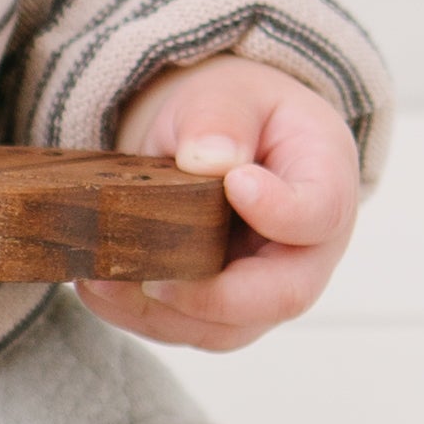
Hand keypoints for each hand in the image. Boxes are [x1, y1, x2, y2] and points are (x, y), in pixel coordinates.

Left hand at [76, 54, 360, 351]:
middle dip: (213, 297)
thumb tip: (209, 160)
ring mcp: (262, 290)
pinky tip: (97, 286)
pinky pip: (183, 328)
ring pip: (224, 328)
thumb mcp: (230, 94)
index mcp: (326, 185)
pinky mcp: (218, 309)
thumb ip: (222, 119)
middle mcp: (304, 252)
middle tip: (153, 278)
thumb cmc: (236, 114)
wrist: (218, 140)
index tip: (235, 184)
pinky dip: (135, 315)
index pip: (318, 216)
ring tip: (104, 281)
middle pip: (279, 296)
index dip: (281, 211)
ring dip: (160, 314)